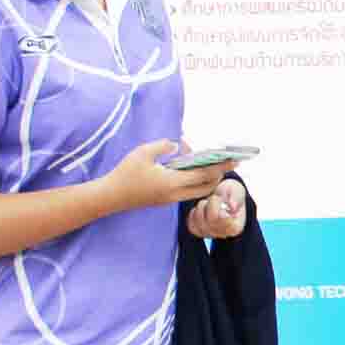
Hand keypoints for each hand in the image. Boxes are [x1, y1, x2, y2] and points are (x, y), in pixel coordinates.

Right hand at [101, 139, 235, 213]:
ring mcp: (171, 199)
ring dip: (206, 177)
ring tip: (205, 160)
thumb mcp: (143, 152)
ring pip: (198, 190)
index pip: (204, 175)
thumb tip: (178, 145)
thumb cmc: (125, 173)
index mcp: (172, 183)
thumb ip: (164, 146)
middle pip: (207, 186)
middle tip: (225, 160)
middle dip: (218, 173)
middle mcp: (175, 194)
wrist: (110, 197)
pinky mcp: (165, 200)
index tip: (234, 159)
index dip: (221, 167)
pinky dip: (194, 180)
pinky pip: (188, 191)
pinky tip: (188, 166)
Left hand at [187, 178, 246, 238]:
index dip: (218, 206)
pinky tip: (202, 209)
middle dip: (210, 204)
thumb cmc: (231, 194)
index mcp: (236, 226)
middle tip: (215, 198)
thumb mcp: (237, 189)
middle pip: (211, 221)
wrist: (223, 197)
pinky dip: (194, 215)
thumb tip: (232, 207)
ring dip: (201, 208)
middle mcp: (224, 234)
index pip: (222, 219)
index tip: (222, 199)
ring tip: (208, 203)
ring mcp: (211, 234)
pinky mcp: (200, 233)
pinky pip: (192, 226)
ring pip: (199, 223)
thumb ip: (236, 197)